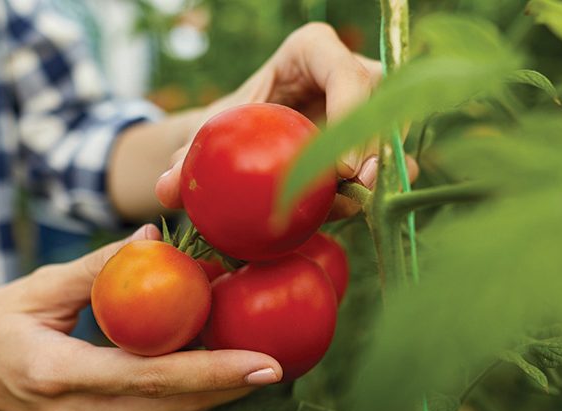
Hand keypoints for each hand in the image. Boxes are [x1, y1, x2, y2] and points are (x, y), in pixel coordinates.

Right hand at [0, 224, 281, 410]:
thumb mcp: (37, 287)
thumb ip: (98, 266)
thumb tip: (157, 238)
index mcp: (58, 373)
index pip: (153, 377)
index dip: (214, 373)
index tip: (266, 365)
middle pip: (173, 405)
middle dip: (232, 386)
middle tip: (285, 359)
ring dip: (217, 391)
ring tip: (264, 363)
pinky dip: (189, 392)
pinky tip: (220, 369)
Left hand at [154, 22, 418, 218]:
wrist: (247, 141)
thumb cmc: (230, 126)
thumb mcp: (209, 136)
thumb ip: (187, 158)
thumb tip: (167, 189)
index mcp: (312, 50)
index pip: (344, 72)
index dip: (350, 111)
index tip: (340, 167)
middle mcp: (352, 70)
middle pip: (380, 103)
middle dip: (376, 147)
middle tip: (358, 189)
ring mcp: (373, 104)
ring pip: (394, 132)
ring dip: (384, 170)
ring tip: (359, 202)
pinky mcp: (380, 138)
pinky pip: (394, 161)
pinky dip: (379, 187)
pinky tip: (357, 209)